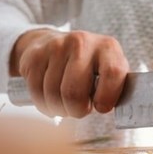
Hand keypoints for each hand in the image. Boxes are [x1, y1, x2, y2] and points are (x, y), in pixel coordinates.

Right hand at [9, 29, 128, 117]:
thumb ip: (116, 88)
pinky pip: (36, 92)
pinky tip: (52, 101)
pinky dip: (44, 105)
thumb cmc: (93, 67)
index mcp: (108, 47)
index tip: (101, 108)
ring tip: (67, 105)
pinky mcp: (35, 55)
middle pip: (74, 92)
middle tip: (80, 110)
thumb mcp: (111, 71)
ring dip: (60, 109)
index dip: (107, 97)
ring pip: (53, 95)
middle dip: (77, 111)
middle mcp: (82, 42)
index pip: (113, 73)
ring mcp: (57, 46)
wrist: (58, 43)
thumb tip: (115, 110)